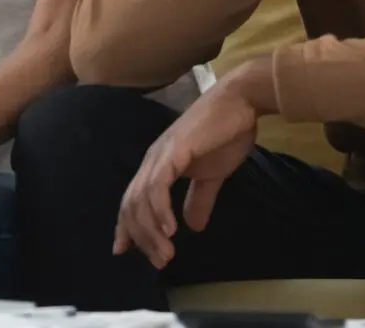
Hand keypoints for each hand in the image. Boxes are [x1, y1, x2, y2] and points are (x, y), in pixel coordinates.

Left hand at [114, 74, 262, 269]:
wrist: (241, 102)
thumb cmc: (227, 133)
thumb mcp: (212, 174)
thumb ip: (199, 198)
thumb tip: (193, 226)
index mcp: (158, 165)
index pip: (132, 199)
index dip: (126, 226)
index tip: (123, 251)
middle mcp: (152, 160)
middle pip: (132, 204)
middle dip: (142, 237)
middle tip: (160, 262)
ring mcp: (161, 154)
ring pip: (142, 198)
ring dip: (151, 230)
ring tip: (165, 254)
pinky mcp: (174, 150)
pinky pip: (158, 185)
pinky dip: (160, 209)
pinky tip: (171, 229)